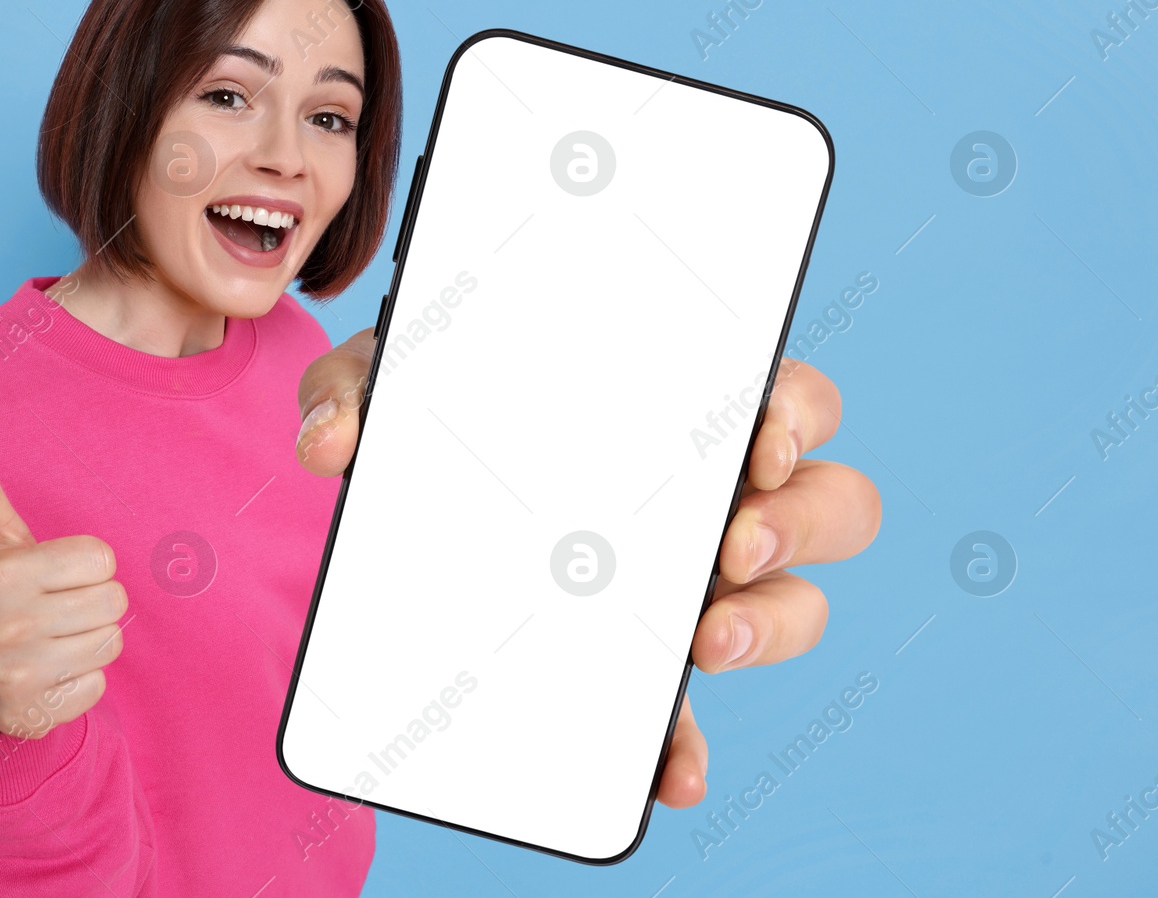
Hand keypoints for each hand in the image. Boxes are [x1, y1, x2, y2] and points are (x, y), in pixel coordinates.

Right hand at [0, 433, 128, 738]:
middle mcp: (9, 623)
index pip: (102, 558)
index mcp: (3, 573)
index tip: (57, 576)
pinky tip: (53, 673)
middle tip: (58, 609)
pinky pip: (100, 683)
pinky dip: (83, 680)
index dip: (87, 566)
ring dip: (91, 640)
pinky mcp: (39, 712)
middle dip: (94, 602)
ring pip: (112, 641)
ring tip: (57, 639)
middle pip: (114, 600)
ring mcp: (22, 672)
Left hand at [295, 333, 880, 807]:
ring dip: (773, 625)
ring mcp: (686, 588)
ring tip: (702, 641)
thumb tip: (328, 443)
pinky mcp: (645, 671)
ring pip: (797, 605)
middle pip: (829, 501)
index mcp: (676, 410)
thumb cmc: (434, 422)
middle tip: (727, 542)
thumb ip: (354, 388)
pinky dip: (689, 746)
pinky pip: (694, 714)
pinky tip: (668, 772)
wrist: (406, 513)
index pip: (785, 397)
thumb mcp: (390, 386)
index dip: (797, 413)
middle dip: (801, 522)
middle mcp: (707, 499)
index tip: (758, 436)